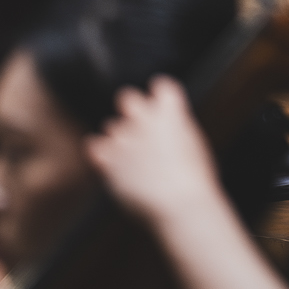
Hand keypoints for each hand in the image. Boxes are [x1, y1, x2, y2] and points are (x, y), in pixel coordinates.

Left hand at [85, 76, 224, 229]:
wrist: (179, 202)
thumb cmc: (194, 178)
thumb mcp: (192, 143)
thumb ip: (174, 128)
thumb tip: (163, 128)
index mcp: (171, 112)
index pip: (161, 86)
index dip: (160, 94)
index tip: (161, 103)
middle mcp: (145, 119)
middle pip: (127, 98)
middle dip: (130, 107)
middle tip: (137, 124)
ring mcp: (124, 138)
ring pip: (111, 125)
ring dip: (119, 137)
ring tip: (132, 156)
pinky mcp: (109, 159)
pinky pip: (94, 146)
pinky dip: (100, 152)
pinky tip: (109, 160)